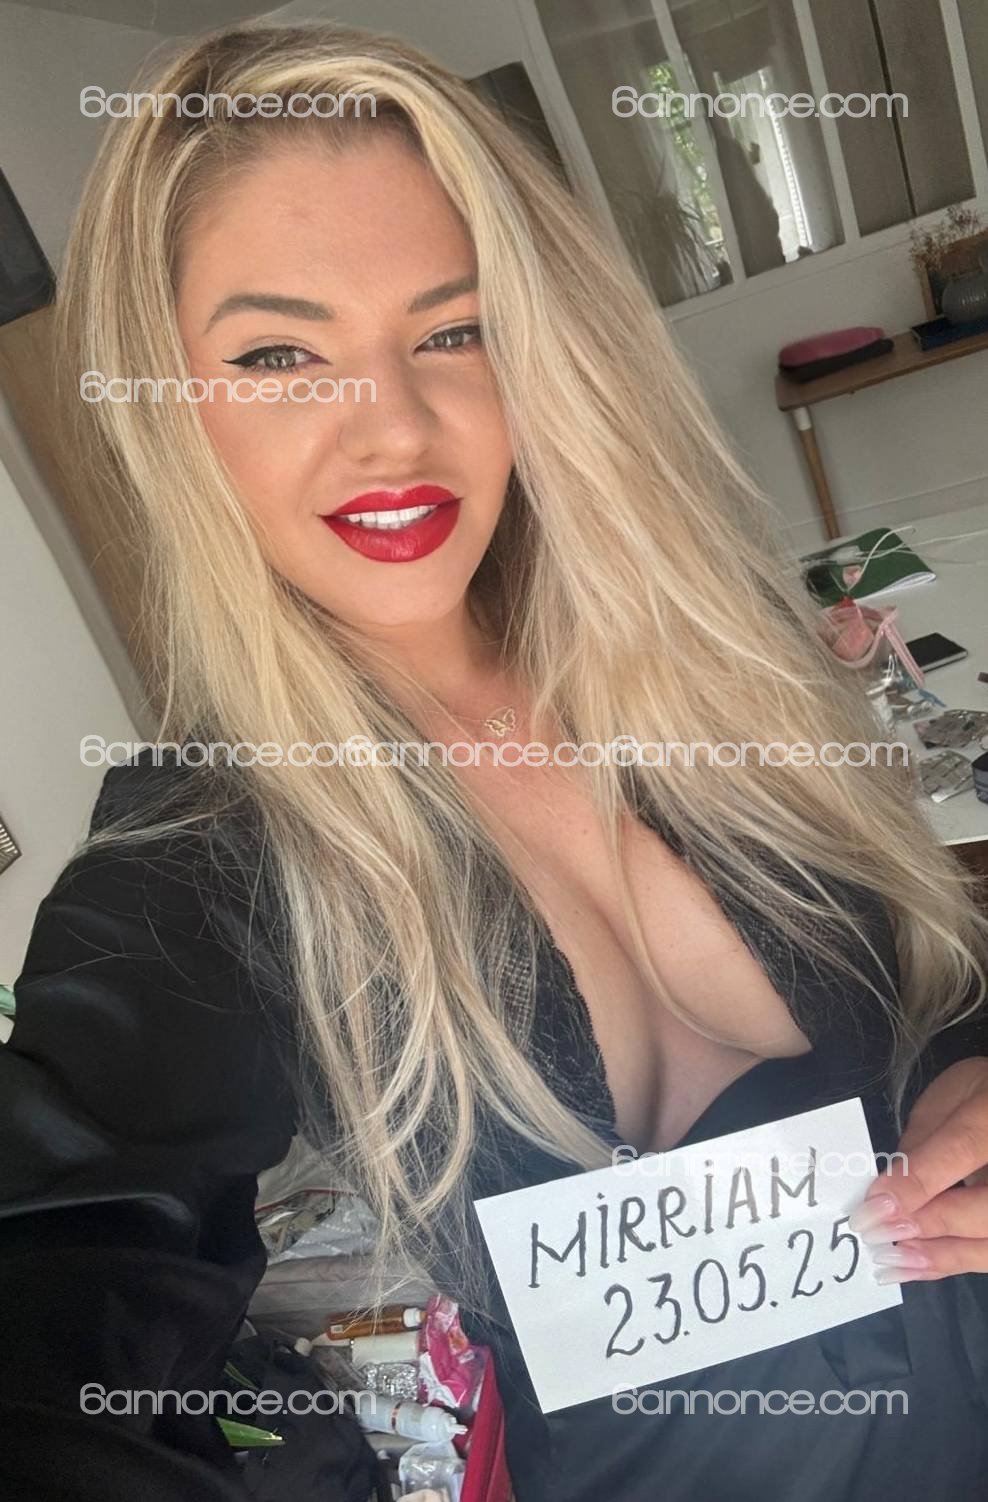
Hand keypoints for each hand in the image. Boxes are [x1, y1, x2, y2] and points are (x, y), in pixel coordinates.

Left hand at [847, 1057, 987, 1282]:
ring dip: (940, 1256)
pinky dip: (951, 1261)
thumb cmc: (982, 1091)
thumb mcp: (951, 1095)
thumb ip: (925, 1139)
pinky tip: (915, 1266)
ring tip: (891, 1261)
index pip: (961, 1151)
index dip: (916, 1183)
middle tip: (874, 1233)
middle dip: (927, 1224)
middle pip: (985, 1209)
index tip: (873, 1207)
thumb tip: (889, 1187)